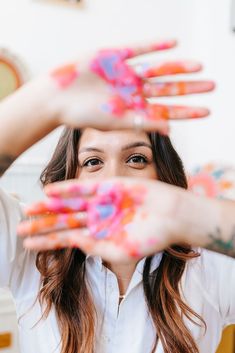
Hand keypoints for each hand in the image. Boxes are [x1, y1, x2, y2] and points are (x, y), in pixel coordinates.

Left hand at [18, 178, 188, 262]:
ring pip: (69, 204)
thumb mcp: (120, 252)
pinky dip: (66, 189)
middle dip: (42, 225)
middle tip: (20, 228)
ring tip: (28, 209)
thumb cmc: (151, 238)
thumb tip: (70, 242)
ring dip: (49, 207)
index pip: (66, 239)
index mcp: (99, 235)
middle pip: (63, 222)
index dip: (46, 242)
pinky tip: (49, 191)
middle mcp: (97, 218)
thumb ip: (94, 248)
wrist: (172, 217)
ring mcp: (101, 202)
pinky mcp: (108, 187)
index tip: (27, 245)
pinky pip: (83, 188)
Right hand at [43, 39, 213, 133]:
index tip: (206, 111)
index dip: (186, 111)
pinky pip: (139, 49)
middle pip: (167, 89)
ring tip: (200, 66)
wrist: (57, 97)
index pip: (166, 110)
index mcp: (133, 109)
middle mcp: (133, 91)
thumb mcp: (116, 121)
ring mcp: (125, 73)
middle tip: (212, 86)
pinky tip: (174, 43)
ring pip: (158, 69)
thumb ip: (143, 123)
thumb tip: (171, 129)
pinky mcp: (115, 57)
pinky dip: (156, 46)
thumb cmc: (83, 115)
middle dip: (189, 88)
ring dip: (178, 67)